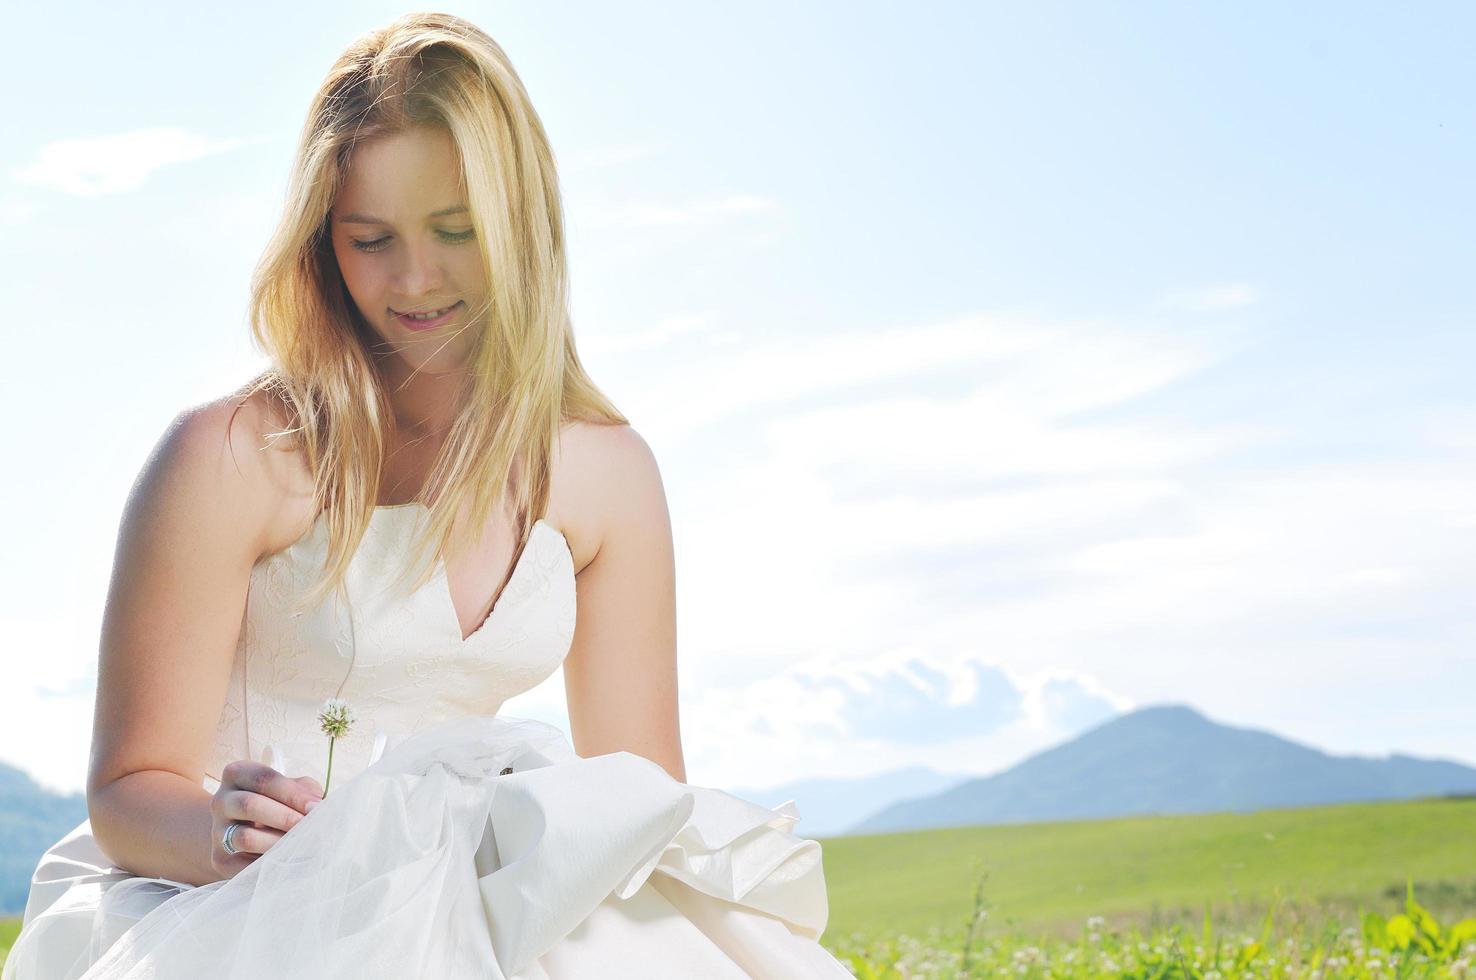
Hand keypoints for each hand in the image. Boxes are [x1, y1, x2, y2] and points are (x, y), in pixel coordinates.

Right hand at [210, 760, 323, 877]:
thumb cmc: (278, 803)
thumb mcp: (291, 789)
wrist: (244, 830)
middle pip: (250, 805)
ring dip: (278, 843)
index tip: (317, 807)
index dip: (293, 794)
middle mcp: (221, 800)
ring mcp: (217, 831)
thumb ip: (305, 792)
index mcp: (237, 774)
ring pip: (245, 837)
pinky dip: (269, 866)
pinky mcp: (220, 859)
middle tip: (311, 828)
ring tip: (301, 846)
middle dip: (286, 818)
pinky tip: (289, 863)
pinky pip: (243, 866)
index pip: (264, 779)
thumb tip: (320, 808)